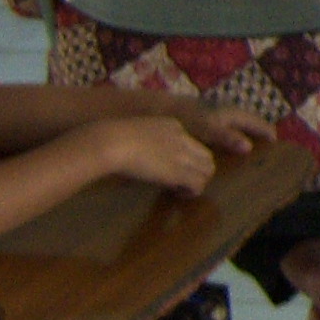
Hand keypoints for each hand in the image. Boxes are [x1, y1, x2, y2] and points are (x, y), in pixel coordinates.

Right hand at [72, 116, 219, 196]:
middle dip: (199, 170)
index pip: (191, 142)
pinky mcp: (178, 171)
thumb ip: (143, 143)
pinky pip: (198, 183)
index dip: (186, 158)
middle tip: (183, 182)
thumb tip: (139, 158)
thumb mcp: (133, 135)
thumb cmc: (111, 138)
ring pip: (208, 169)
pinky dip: (193, 191)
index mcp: (171, 125)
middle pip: (206, 156)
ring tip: (182, 190)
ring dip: (198, 182)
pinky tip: (180, 194)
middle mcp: (182, 138)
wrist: (112, 141)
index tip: (172, 168)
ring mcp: (182, 154)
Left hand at [167, 101, 275, 154]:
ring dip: (243, 134)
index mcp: (232, 114)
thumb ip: (227, 137)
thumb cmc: (186, 118)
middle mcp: (226, 112)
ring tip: (246, 149)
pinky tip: (221, 146)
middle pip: (248, 122)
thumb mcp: (208, 128)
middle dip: (257, 133)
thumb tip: (249, 147)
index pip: (256, 122)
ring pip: (235, 125)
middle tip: (264, 148)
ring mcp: (215, 115)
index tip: (276, 143)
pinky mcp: (203, 120)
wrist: (159, 109)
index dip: (266, 132)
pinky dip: (227, 136)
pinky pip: (222, 128)